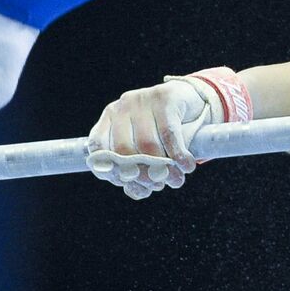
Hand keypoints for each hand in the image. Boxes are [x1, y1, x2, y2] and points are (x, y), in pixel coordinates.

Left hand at [85, 79, 209, 199]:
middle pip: (123, 149)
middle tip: (158, 185)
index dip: (112, 171)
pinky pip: (169, 134)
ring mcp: (142, 99)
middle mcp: (122, 107)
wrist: (190, 99)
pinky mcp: (164, 98)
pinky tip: (187, 166)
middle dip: (141, 174)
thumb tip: (137, 192)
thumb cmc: (164, 127)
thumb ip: (138, 168)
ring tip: (176, 180)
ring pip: (147, 143)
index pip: (98, 148)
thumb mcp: (147, 147)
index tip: (132, 184)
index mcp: (110, 118)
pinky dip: (178, 155)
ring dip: (163, 168)